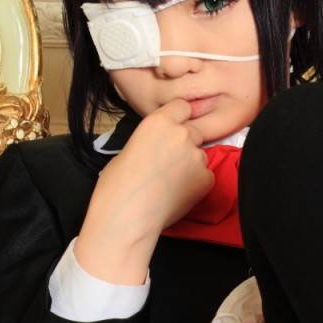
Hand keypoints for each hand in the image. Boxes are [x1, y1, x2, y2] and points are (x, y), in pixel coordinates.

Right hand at [74, 100, 214, 280]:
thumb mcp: (128, 150)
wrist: (127, 216)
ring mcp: (197, 157)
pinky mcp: (207, 179)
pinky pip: (206, 176)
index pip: (182, 106)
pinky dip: (196, 184)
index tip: (172, 130)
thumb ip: (149, 141)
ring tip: (170, 183)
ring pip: (200, 155)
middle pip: (193, 132)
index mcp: (159, 122)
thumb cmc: (116, 185)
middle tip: (168, 163)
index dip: (178, 119)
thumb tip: (156, 148)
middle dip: (185, 144)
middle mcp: (182, 134)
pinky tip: (178, 194)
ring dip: (190, 165)